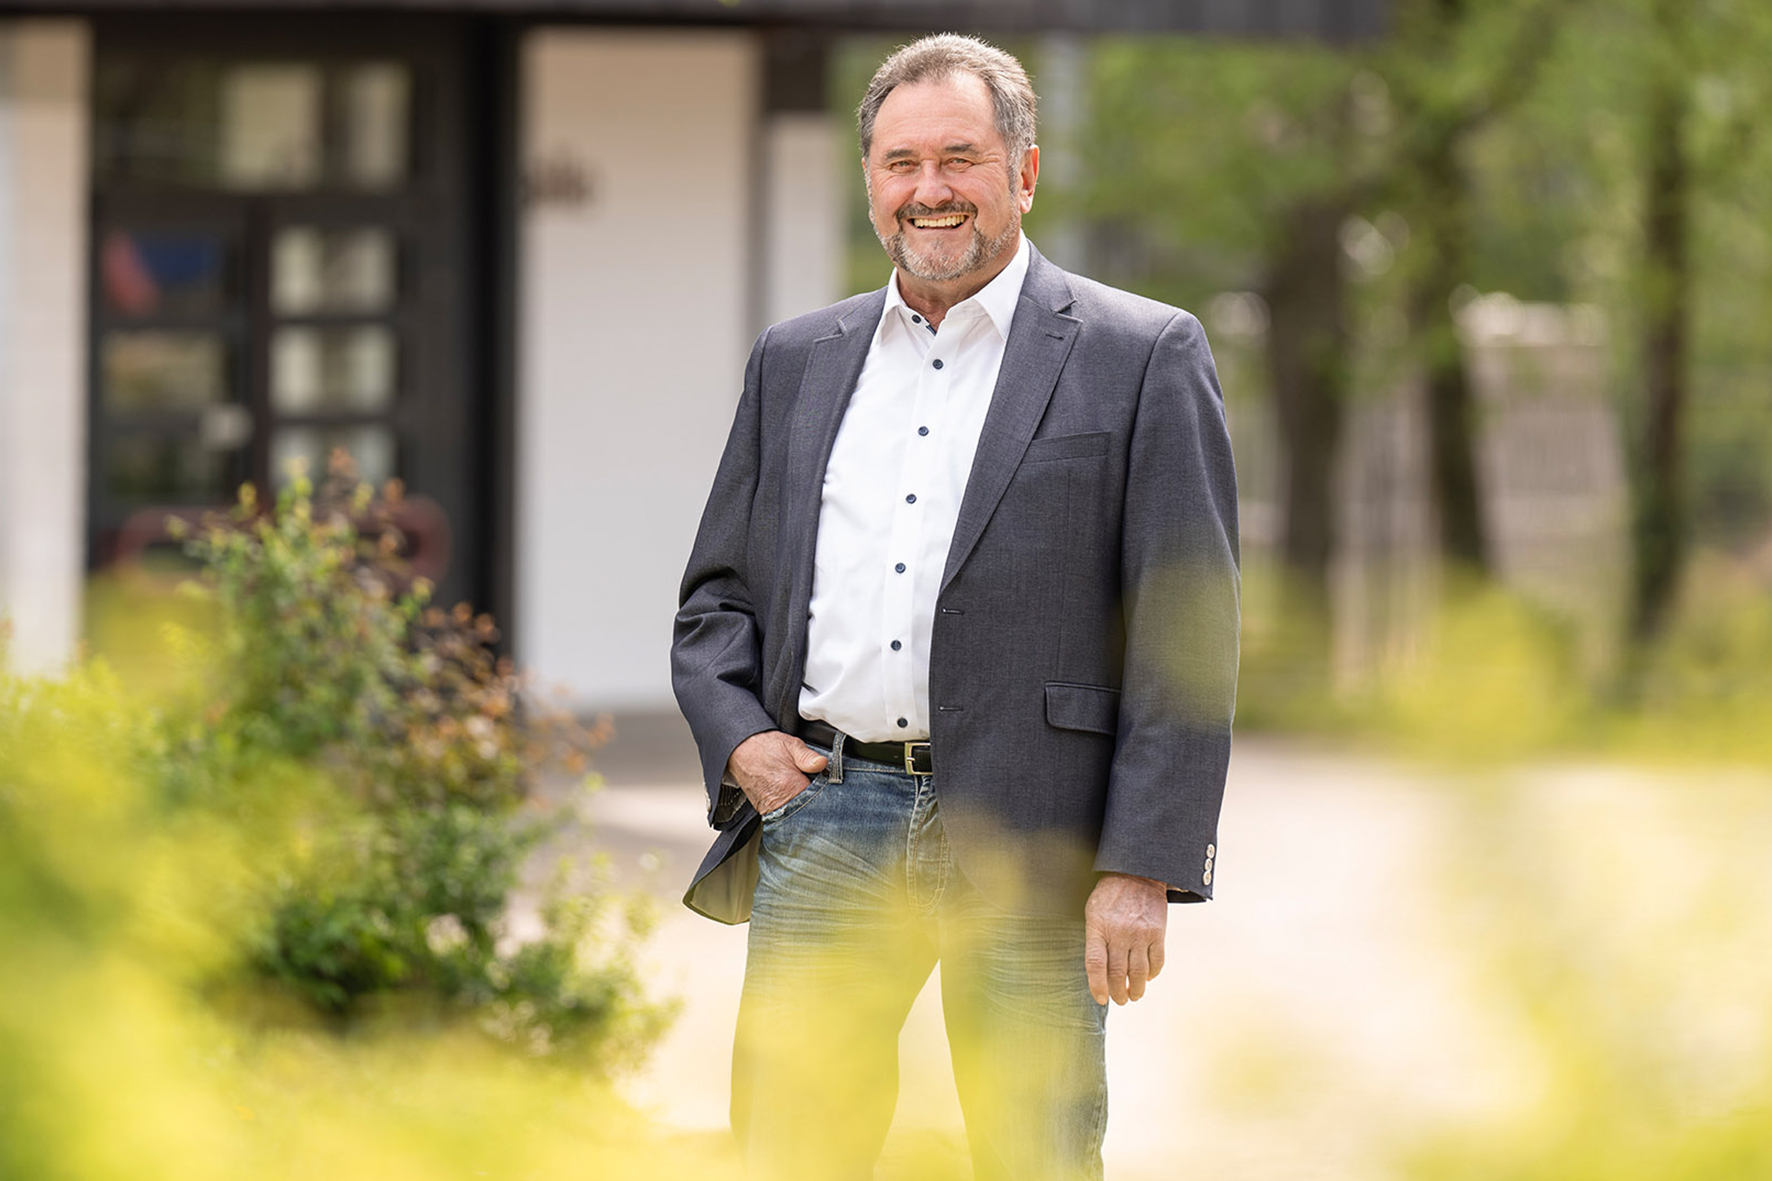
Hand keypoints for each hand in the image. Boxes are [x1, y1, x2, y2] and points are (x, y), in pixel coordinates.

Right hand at [726, 730, 829, 815]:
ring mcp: (770, 809)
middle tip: (821, 793)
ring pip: (796, 818)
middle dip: (817, 805)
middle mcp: (779, 802)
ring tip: (806, 793)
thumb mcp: (790, 744)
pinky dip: (792, 811)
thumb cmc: (765, 746)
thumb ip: (808, 756)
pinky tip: (795, 798)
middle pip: (808, 814)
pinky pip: (784, 817)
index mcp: (789, 785)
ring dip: (804, 809)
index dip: (828, 797)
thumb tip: (823, 763)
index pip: (818, 802)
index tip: (831, 789)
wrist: (739, 750)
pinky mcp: (765, 811)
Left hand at [1084, 873, 1168, 1005]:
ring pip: (1138, 973)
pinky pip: (1157, 962)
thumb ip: (1094, 939)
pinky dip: (1152, 975)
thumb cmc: (1110, 895)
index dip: (1097, 986)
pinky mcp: (1158, 932)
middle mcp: (1119, 932)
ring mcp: (1140, 933)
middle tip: (1119, 1000)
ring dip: (1136, 989)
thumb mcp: (1093, 912)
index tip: (1101, 998)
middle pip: (1118, 973)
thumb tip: (1098, 971)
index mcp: (1098, 927)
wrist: (1138, 873)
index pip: (1095, 964)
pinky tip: (1148, 978)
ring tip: (1134, 996)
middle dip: (1118, 993)